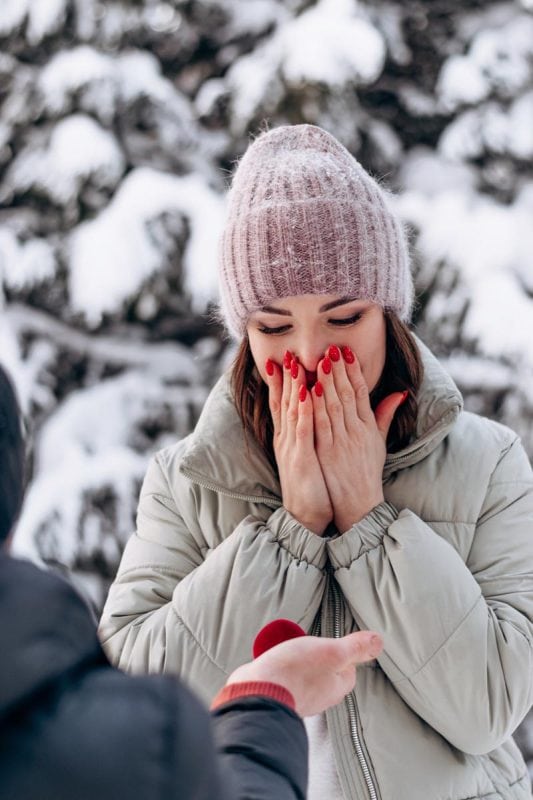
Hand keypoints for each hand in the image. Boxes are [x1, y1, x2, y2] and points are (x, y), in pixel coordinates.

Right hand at [225, 630, 382, 716]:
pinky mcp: (277, 693)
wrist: (256, 691)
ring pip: (304, 676)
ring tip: (291, 649)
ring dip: (299, 662)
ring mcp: (297, 696)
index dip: (344, 654)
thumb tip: (379, 642)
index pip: (349, 670)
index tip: (336, 643)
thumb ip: (355, 647)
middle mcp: (319, 696)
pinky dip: (282, 668)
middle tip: (311, 644)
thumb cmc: (296, 671)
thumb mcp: (332, 652)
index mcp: (336, 687)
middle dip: (320, 658)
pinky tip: (275, 659)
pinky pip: (285, 678)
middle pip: (326, 673)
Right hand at [265, 353, 332, 535]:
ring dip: (293, 386)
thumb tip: (318, 418)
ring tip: (293, 363)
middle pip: (284, 402)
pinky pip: (303, 429)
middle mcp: (287, 439)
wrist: (306, 516)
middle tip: (284, 352)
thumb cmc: (314, 487)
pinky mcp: (301, 458)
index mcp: (290, 438)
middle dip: (284, 377)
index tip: (283, 359)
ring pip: (292, 410)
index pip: (284, 404)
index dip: (282, 382)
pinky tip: (308, 393)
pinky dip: (305, 409)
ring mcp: (292, 448)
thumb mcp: (312, 456)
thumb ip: (315, 434)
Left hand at [312, 345, 405, 532]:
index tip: (347, 353)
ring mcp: (341, 442)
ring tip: (320, 361)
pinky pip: (320, 425)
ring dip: (326, 382)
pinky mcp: (327, 453)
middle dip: (338, 370)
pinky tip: (309, 390)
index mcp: (368, 428)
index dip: (354, 371)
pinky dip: (315, 406)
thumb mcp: (379, 443)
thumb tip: (399, 392)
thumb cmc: (367, 473)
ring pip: (332, 406)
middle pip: (346, 395)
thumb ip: (385, 415)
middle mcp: (356, 432)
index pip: (361, 393)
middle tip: (331, 348)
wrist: (360, 505)